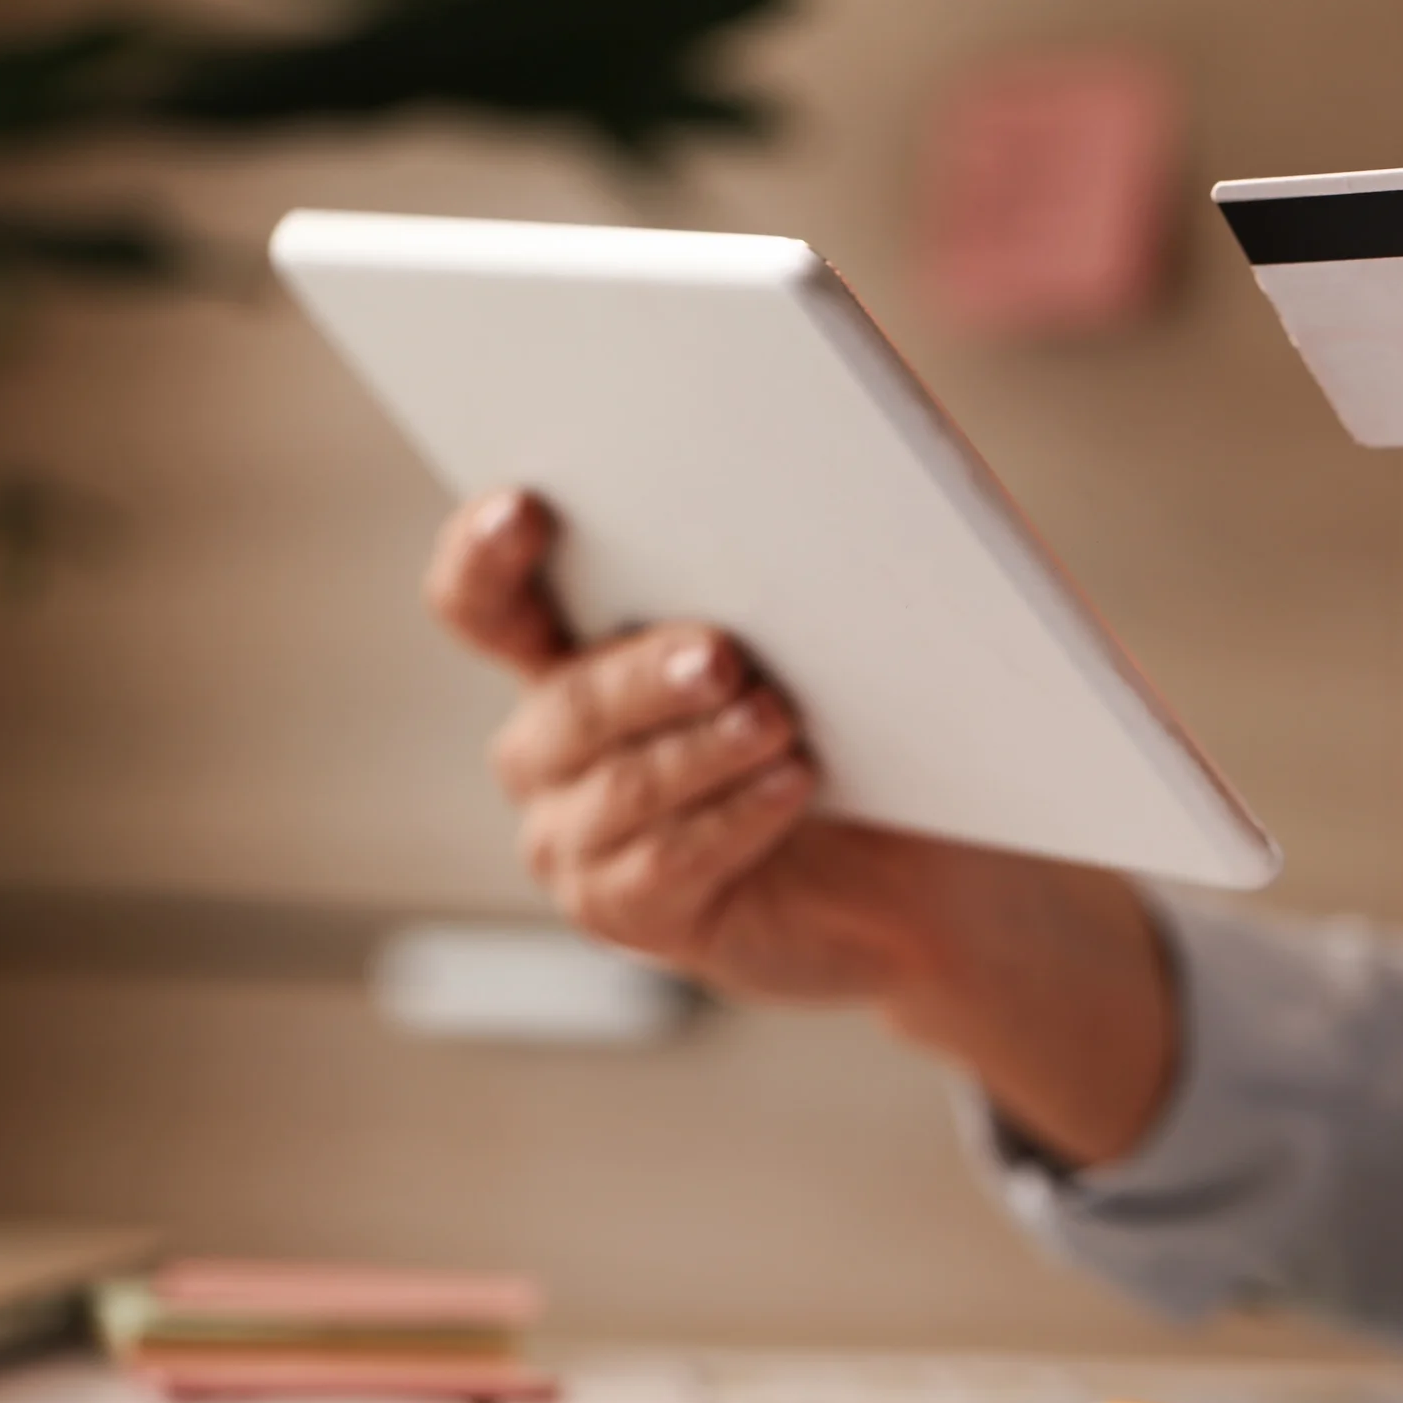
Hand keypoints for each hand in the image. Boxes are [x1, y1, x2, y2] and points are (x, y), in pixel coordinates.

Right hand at [422, 489, 1176, 1165]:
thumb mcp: (826, 646)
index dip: (484, 553)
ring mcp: (576, 837)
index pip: (485, 601)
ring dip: (703, 750)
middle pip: (566, 701)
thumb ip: (789, 578)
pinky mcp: (626, 912)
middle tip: (722, 655)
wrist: (917, 877)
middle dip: (643, 673)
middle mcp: (551, 746)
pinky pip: (664, 864)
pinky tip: (792, 787)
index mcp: (572, 653)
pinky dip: (732, 820)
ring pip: (620, 786)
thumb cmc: (863, 736)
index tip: (529, 507)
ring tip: (780, 722)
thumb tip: (819, 491)